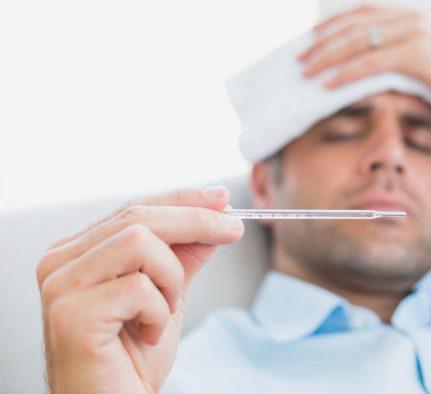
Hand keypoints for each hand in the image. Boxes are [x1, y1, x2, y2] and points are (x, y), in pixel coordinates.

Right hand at [36, 186, 244, 392]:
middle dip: (196, 221)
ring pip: (140, 242)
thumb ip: (185, 255)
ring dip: (171, 278)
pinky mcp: (70, 314)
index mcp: (78, 252)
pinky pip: (138, 288)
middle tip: (234, 230)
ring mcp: (61, 286)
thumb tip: (216, 214)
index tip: (223, 199)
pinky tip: (147, 334)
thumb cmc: (132, 358)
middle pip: (138, 216)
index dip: (183, 200)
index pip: (134, 208)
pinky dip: (159, 312)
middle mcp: (60, 262)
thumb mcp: (168, 295)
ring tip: (165, 312)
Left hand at [299, 5, 430, 114]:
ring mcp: (416, 34)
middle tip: (298, 60)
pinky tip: (328, 84)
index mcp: (413, 17)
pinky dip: (346, 72)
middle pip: (354, 25)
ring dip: (327, 57)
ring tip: (305, 73)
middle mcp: (411, 18)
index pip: (362, 14)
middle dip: (322, 43)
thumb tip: (375, 72)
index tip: (309, 42)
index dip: (332, 26)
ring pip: (358, 41)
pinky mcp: (420, 55)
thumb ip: (405, 57)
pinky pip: (372, 62)